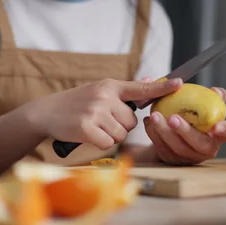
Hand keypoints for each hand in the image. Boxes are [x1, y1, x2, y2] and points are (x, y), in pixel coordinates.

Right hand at [26, 77, 182, 149]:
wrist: (46, 112)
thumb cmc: (75, 103)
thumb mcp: (98, 90)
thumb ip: (123, 91)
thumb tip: (150, 81)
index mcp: (109, 86)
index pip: (140, 88)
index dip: (161, 88)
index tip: (179, 84)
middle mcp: (104, 96)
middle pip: (132, 121)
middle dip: (120, 125)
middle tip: (103, 121)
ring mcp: (95, 112)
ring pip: (121, 134)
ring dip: (110, 135)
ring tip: (94, 127)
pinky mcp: (86, 128)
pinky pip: (108, 143)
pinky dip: (100, 143)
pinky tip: (88, 135)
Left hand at [144, 86, 225, 164]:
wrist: (172, 134)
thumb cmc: (193, 118)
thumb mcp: (203, 106)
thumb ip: (212, 98)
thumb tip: (216, 92)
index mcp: (220, 134)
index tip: (216, 126)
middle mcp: (207, 149)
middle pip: (199, 144)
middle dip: (185, 131)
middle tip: (173, 118)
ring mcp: (189, 157)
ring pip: (177, 147)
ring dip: (164, 131)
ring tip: (155, 116)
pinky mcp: (172, 160)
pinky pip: (161, 148)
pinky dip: (153, 134)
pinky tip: (149, 121)